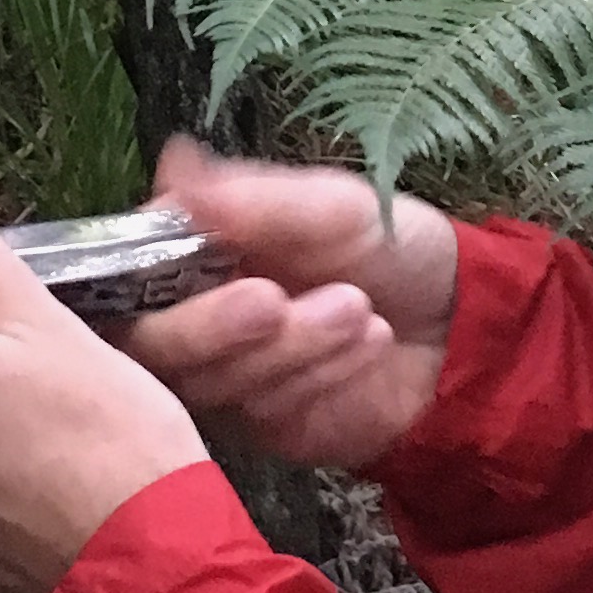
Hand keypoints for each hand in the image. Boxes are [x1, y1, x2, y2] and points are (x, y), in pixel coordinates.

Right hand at [110, 138, 459, 467]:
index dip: (148, 270)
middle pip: (152, 341)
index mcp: (193, 250)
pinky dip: (317, 376)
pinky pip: (261, 413)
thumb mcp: (334, 207)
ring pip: (209, 380)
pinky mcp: (258, 427)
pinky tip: (371, 344)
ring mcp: (220, 376)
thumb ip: (255, 198)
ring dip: (289, 346)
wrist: (462, 328)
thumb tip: (172, 165)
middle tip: (275, 301)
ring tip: (359, 309)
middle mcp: (189, 315)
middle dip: (213, 325)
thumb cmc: (391, 247)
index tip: (199, 258)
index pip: (131, 266)